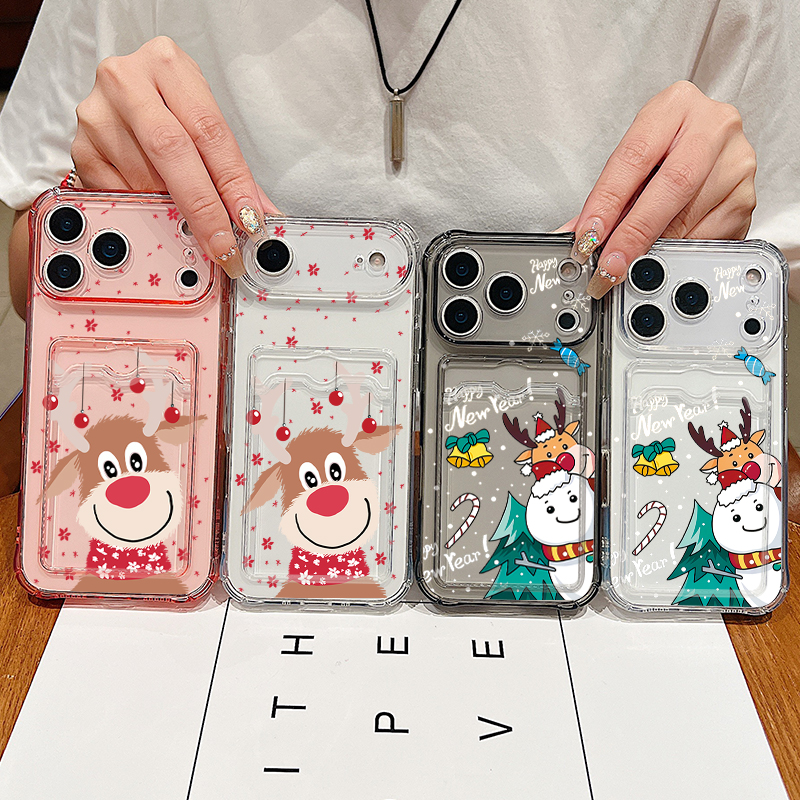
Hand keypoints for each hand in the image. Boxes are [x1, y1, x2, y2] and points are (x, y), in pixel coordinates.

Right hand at [71, 36, 278, 276]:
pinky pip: (121, 196)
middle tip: (223, 243)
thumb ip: (232, 171)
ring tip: (193, 225)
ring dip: (175, 212)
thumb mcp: (204, 121)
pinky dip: (147, 212)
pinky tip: (159, 211)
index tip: (248, 220)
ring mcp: (97, 114)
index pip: (208, 130)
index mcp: (167, 65)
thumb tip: (261, 217)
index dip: (232, 181)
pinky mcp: (81, 149)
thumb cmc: (170, 106)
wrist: (123, 92)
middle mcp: (126, 81)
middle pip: (172, 150)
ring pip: (145, 178)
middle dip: (204, 206)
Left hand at [566, 81, 756, 298]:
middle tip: (610, 263)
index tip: (589, 235)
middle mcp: (714, 126)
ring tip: (630, 261)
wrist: (710, 139)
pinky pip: (709, 236)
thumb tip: (575, 235)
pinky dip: (679, 251)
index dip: (608, 202)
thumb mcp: (634, 158)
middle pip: (672, 186)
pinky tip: (663, 253)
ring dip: (654, 247)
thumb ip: (606, 196)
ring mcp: (737, 161)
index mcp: (675, 106)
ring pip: (691, 215)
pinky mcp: (747, 196)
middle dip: (634, 232)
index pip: (635, 158)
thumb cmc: (665, 147)